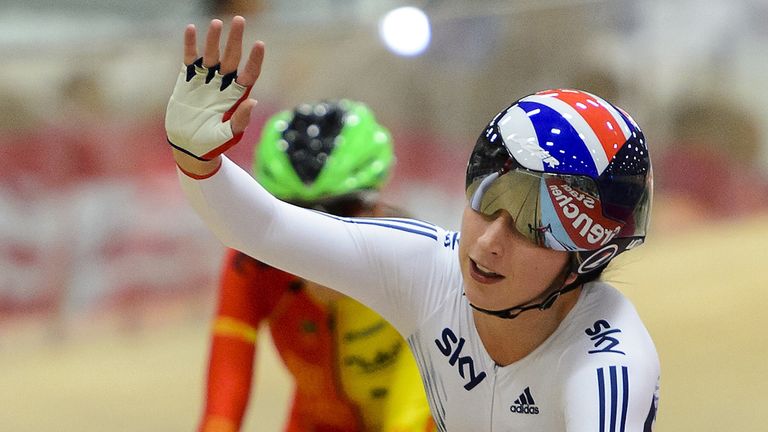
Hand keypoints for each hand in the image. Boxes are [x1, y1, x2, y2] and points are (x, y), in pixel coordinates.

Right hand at [166, 16, 264, 173]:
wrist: (188, 147)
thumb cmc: (211, 145)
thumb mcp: (227, 135)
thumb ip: (240, 120)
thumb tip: (253, 102)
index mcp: (237, 96)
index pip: (249, 73)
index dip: (255, 59)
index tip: (259, 44)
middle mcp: (223, 84)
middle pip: (232, 57)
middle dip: (236, 39)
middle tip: (240, 20)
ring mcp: (206, 80)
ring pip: (212, 55)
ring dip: (214, 39)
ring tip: (217, 23)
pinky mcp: (188, 79)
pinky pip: (190, 58)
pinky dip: (190, 45)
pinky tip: (192, 29)